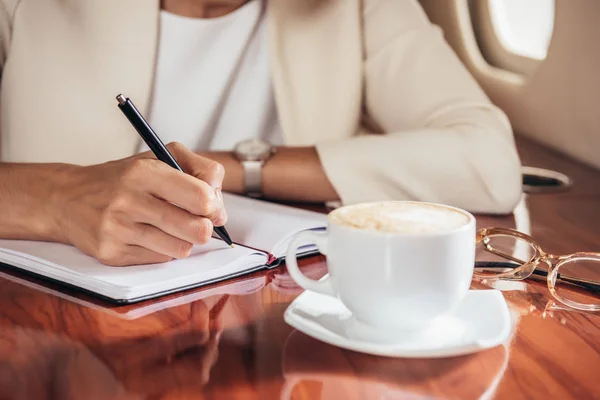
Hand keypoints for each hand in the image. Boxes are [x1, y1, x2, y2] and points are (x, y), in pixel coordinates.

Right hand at [51, 142, 226, 265]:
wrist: (67, 198)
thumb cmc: (123, 178)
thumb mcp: (160, 156)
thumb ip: (199, 169)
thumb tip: (219, 207)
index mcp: (144, 171)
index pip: (200, 197)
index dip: (214, 205)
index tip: (210, 206)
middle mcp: (129, 200)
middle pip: (196, 229)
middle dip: (205, 228)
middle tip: (198, 222)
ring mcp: (117, 230)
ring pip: (180, 249)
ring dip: (183, 240)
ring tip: (170, 227)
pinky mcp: (111, 254)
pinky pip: (159, 259)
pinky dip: (162, 249)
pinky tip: (148, 236)